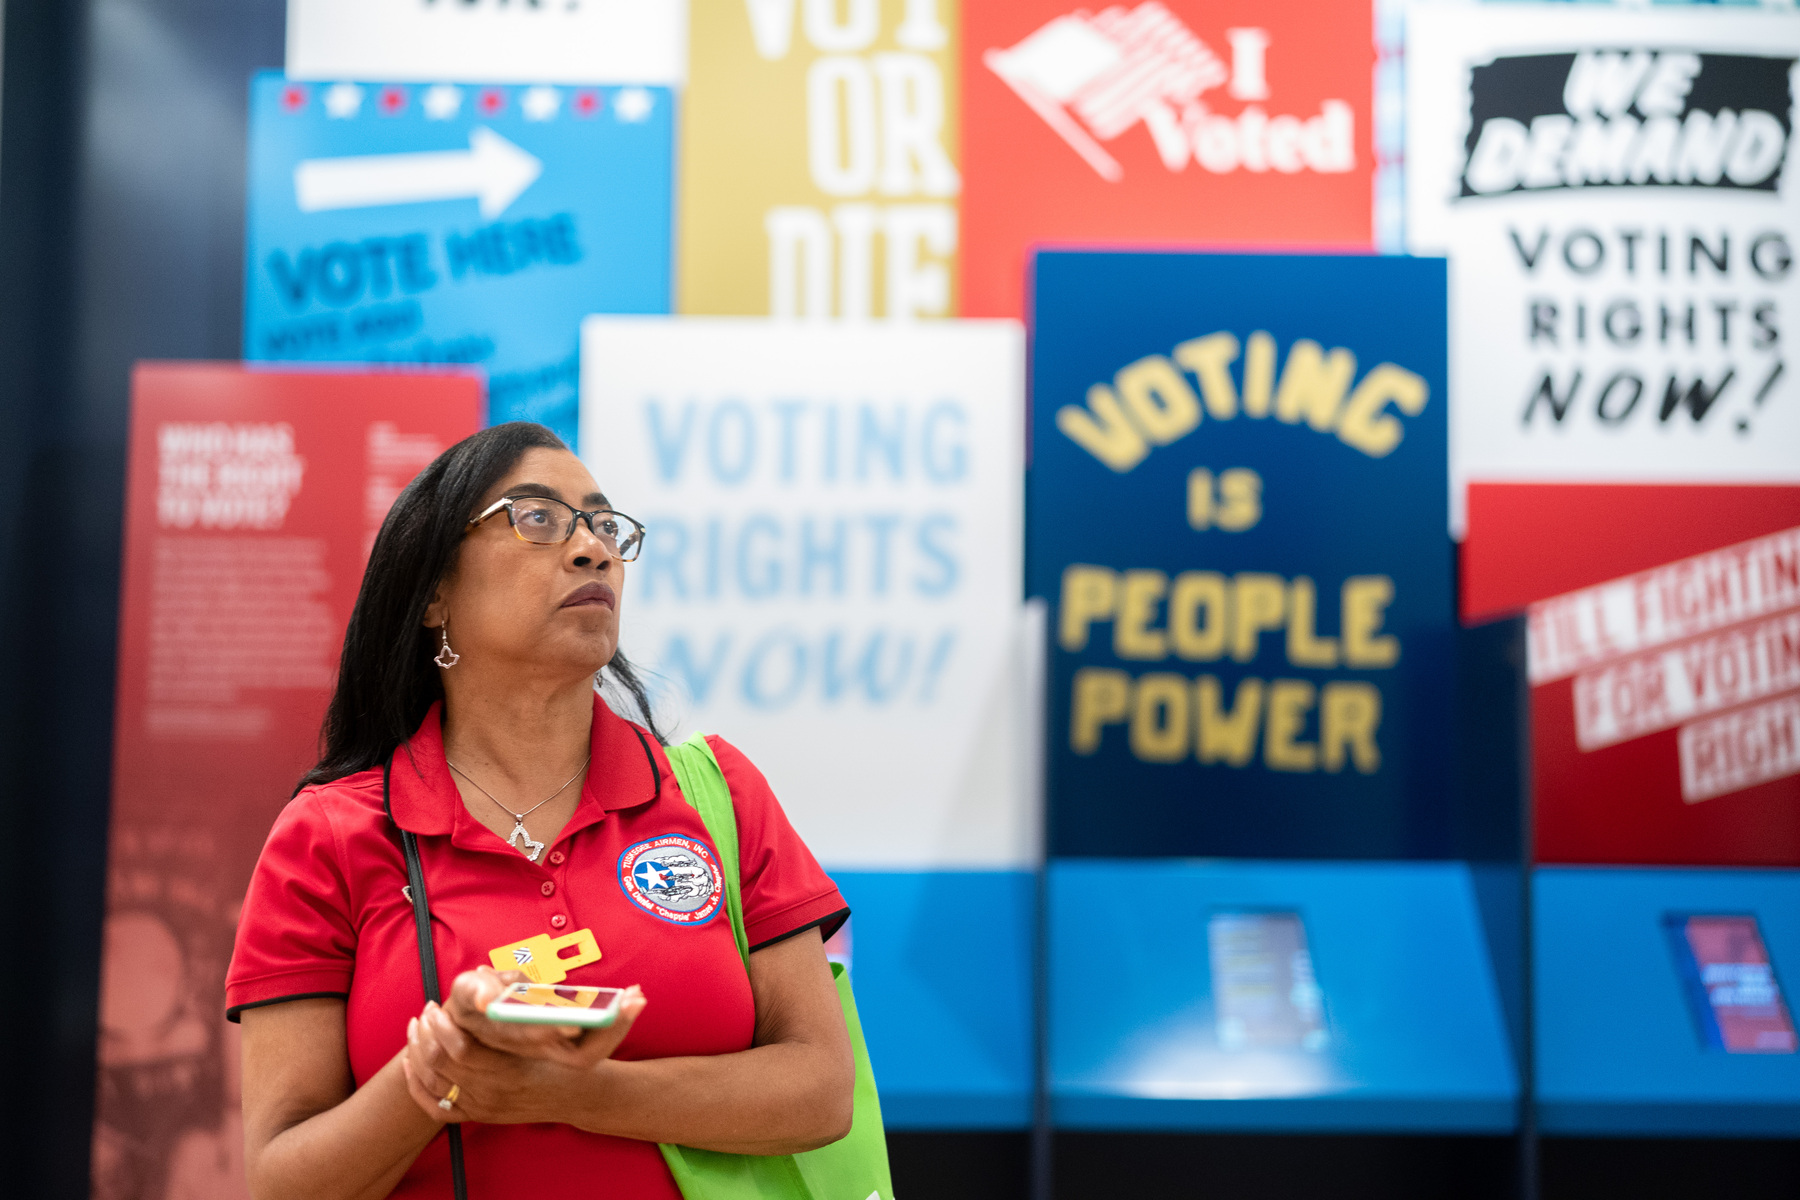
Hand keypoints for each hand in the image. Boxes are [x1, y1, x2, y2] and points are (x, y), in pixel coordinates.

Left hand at [400, 969, 645, 1124]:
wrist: (576, 1101)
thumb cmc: (580, 1066)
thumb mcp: (599, 1042)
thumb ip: (618, 1018)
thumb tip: (638, 997)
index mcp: (516, 1073)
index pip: (465, 1052)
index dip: (445, 1029)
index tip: (440, 1004)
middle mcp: (494, 1094)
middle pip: (444, 1064)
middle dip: (428, 1034)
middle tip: (427, 1009)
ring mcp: (482, 1108)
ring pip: (436, 1081)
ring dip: (419, 1052)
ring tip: (417, 1025)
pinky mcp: (476, 1115)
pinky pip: (434, 1106)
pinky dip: (417, 1084)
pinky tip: (412, 1059)